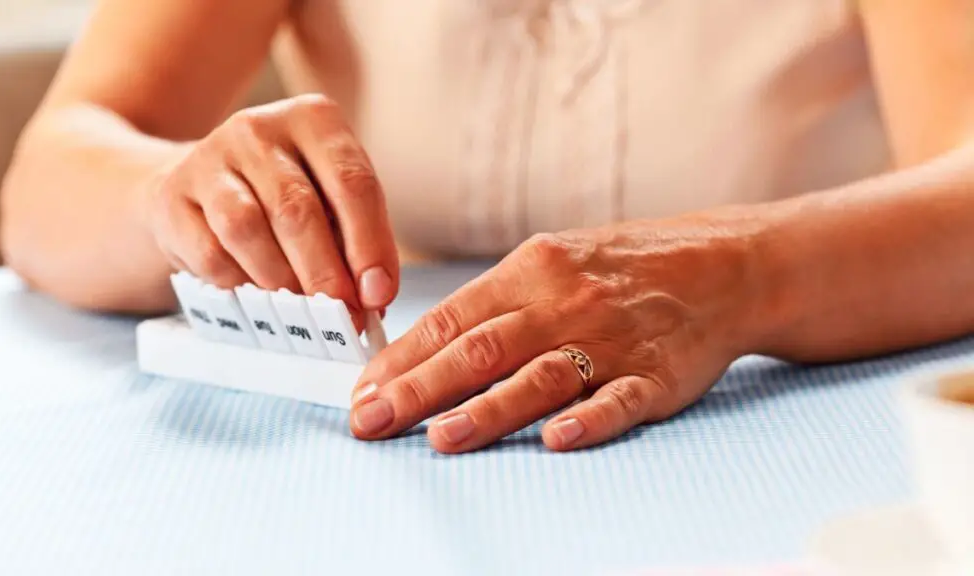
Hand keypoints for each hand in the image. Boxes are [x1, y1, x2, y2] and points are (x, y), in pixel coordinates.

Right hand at [143, 94, 397, 321]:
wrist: (200, 184)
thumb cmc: (284, 195)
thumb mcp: (331, 199)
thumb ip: (356, 239)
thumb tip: (374, 296)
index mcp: (313, 120)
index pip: (352, 182)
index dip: (369, 245)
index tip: (377, 294)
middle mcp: (259, 128)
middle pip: (297, 208)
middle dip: (325, 273)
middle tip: (342, 314)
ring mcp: (209, 158)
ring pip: (246, 228)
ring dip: (281, 279)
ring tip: (301, 310)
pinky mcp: (172, 196)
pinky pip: (209, 252)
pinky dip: (240, 283)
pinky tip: (258, 297)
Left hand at [349, 218, 769, 451]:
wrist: (717, 266)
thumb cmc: (616, 270)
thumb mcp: (549, 264)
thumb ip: (492, 306)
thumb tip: (418, 351)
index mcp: (530, 271)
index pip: (452, 318)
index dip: (403, 358)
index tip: (361, 392)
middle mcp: (564, 303)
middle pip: (482, 349)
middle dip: (421, 389)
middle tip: (372, 421)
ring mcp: (611, 340)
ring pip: (541, 376)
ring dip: (489, 409)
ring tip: (441, 437)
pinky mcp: (656, 374)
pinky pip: (620, 400)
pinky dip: (589, 420)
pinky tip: (557, 441)